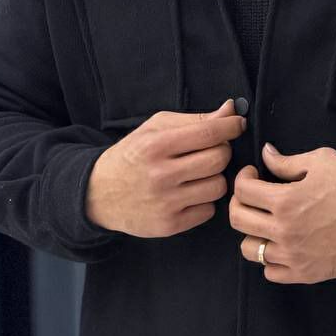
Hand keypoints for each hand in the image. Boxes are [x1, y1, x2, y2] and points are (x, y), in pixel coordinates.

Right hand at [85, 98, 245, 236]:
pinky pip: (208, 211)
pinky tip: (189, 194)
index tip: (237, 124)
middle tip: (212, 151)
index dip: (231, 126)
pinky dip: (204, 201)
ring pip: (218, 186)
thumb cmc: (133, 155)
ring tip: (198, 175)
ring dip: (215, 178)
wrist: (98, 194)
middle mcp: (160, 174)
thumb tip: (230, 110)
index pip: (209, 132)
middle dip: (222, 151)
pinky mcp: (169, 225)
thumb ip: (194, 120)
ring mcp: (165, 202)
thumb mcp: (155, 129)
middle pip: (219, 159)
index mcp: (156, 145)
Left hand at [229, 143, 335, 283]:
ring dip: (253, 233)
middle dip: (239, 202)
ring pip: (249, 249)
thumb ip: (287, 161)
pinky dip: (270, 259)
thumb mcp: (322, 161)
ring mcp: (292, 256)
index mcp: (285, 200)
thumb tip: (265, 153)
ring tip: (265, 223)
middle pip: (238, 219)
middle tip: (251, 197)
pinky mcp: (304, 273)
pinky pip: (269, 271)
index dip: (242, 177)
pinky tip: (281, 245)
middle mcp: (283, 231)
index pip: (242, 190)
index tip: (252, 174)